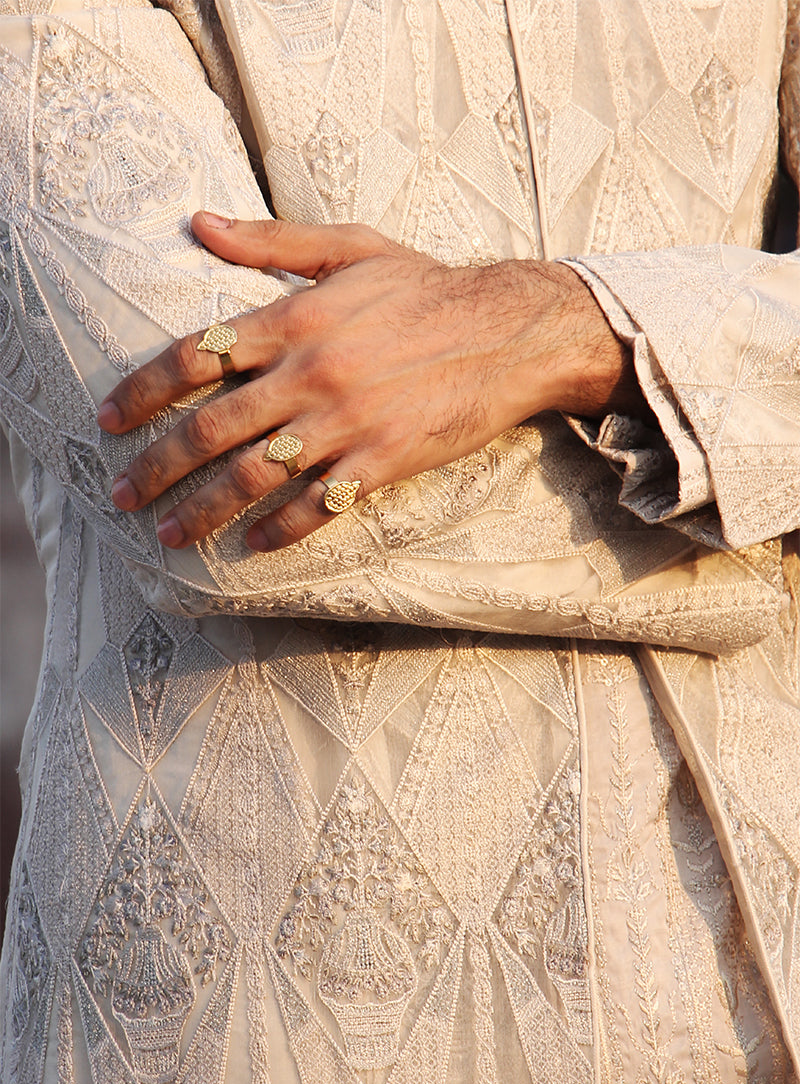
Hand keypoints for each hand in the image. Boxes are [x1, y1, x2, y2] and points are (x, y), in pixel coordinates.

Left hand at [98, 213, 639, 551]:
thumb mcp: (349, 247)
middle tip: (122, 495)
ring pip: (255, 476)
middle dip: (157, 467)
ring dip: (204, 510)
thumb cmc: (427, 286)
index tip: (108, 418)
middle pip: (210, 428)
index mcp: (296, 319)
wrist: (508, 330)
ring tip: (171, 533)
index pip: (194, 356)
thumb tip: (198, 225)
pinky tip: (252, 545)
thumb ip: (270, 243)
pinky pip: (318, 504)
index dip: (141, 389)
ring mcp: (347, 422)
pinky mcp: (382, 461)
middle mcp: (311, 374)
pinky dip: (281, 530)